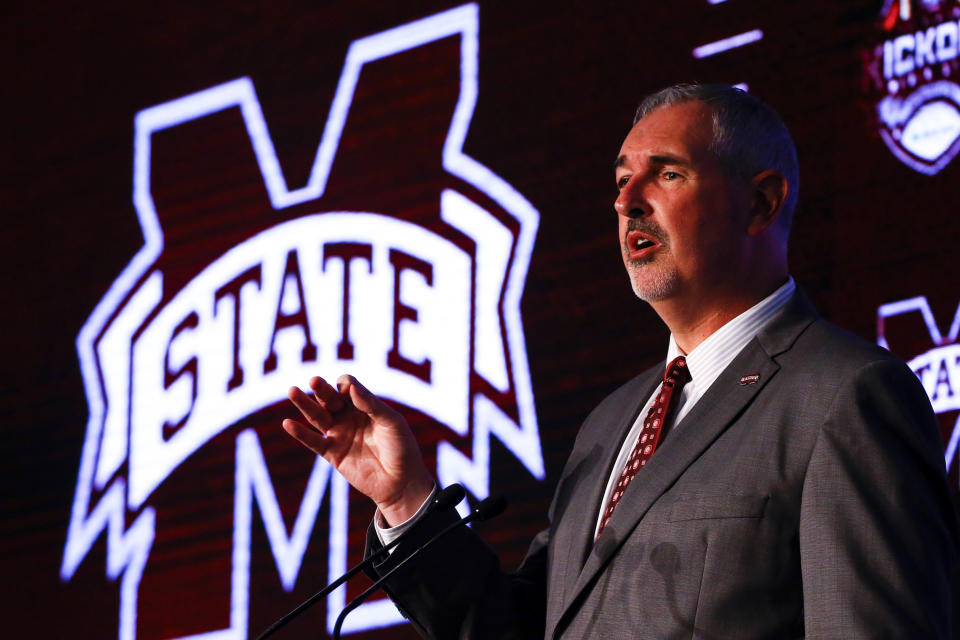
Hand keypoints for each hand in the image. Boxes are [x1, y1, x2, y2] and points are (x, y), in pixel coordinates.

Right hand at [282, 375, 433, 525]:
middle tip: (314, 380)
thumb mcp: (391, 422)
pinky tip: (288, 424)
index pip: (348, 387)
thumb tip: (349, 387)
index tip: (349, 390)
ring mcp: (339, 434)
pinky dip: (300, 433)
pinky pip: (313, 442)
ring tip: (292, 391)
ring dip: (304, 404)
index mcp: (365, 405)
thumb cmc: (401, 448)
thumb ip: (371, 404)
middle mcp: (349, 417)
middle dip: (322, 389)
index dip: (346, 385)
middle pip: (329, 398)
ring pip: (317, 416)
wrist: (401, 482)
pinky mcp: (333, 454)